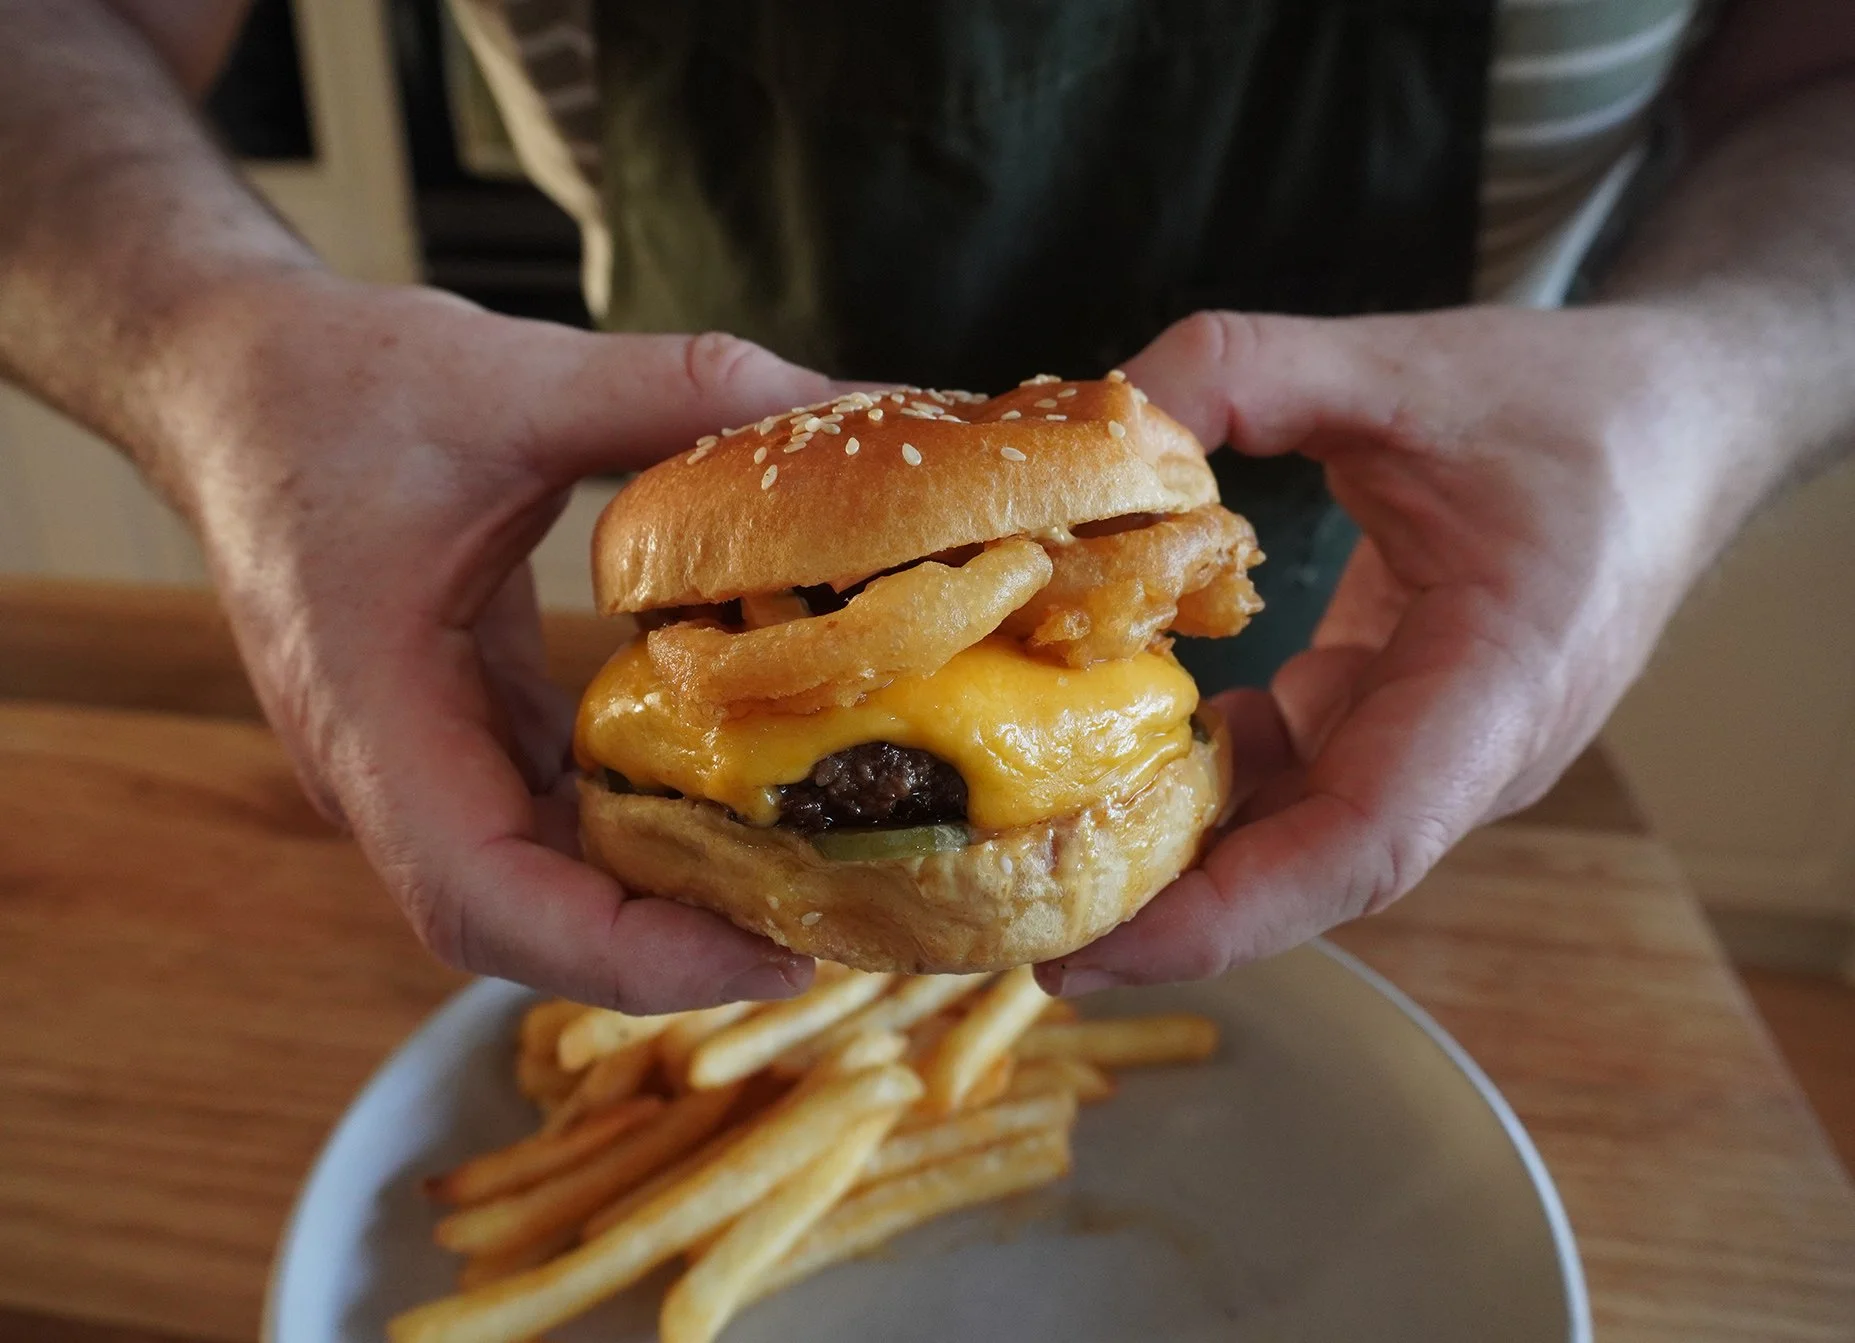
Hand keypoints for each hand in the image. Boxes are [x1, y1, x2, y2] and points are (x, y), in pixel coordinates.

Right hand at [158, 273, 833, 1010]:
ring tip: (800, 888)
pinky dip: (633, 834)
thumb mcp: (515, 378)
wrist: (228, 379)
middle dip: (669, 949)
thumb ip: (679, 391)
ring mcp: (411, 764)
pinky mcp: (447, 737)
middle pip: (523, 923)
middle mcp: (382, 770)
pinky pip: (542, 821)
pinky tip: (732, 810)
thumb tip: (848, 401)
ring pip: (535, 886)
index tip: (766, 959)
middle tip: (823, 932)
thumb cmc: (335, 384)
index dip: (625, 956)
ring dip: (657, 904)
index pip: (482, 898)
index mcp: (370, 711)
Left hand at [1040, 304, 1767, 993]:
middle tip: (1021, 926)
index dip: (1232, 913)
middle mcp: (1475, 752)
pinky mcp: (1408, 723)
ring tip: (1048, 856)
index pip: (1364, 845)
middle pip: (1313, 870)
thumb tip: (1101, 413)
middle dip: (1174, 912)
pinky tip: (1132, 739)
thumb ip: (1248, 369)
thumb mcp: (1404, 365)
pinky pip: (1302, 779)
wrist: (1677, 428)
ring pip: (1300, 834)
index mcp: (1501, 683)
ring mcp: (1442, 750)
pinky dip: (1215, 773)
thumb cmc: (1574, 410)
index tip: (1105, 946)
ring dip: (1186, 848)